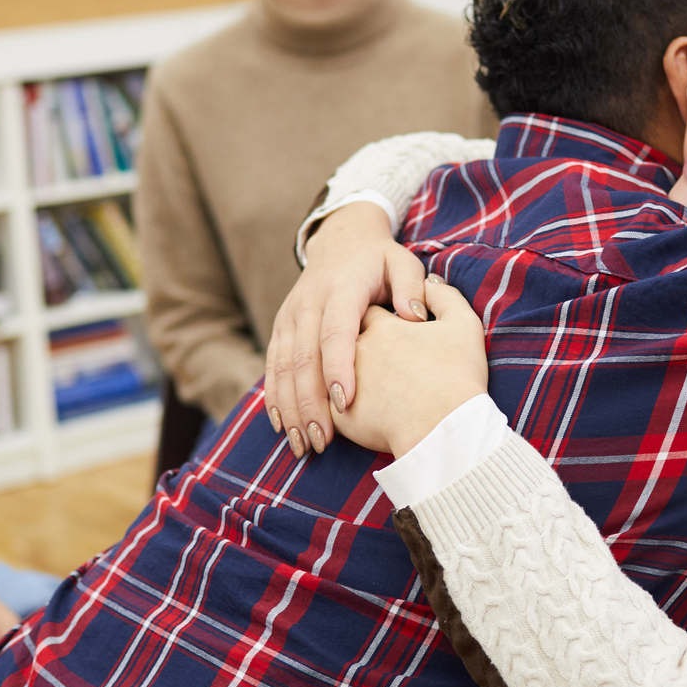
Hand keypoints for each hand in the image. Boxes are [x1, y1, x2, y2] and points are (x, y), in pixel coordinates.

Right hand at [266, 202, 427, 457]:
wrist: (341, 241)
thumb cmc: (380, 260)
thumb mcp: (402, 261)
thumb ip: (411, 285)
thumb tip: (414, 316)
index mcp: (341, 290)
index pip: (335, 332)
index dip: (337, 367)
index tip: (346, 403)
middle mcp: (309, 304)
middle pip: (303, 358)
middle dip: (310, 403)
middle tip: (322, 441)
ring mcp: (290, 316)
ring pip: (282, 367)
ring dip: (291, 408)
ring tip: (304, 445)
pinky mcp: (281, 328)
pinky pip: (272, 365)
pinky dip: (275, 397)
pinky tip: (283, 427)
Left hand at [332, 276, 488, 455]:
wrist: (445, 430)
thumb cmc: (457, 377)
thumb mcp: (463, 325)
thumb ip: (444, 297)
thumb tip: (431, 284)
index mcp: (382, 326)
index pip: (366, 313)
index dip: (373, 319)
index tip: (380, 329)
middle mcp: (357, 349)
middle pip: (340, 341)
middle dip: (344, 349)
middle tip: (362, 362)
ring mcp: (343, 381)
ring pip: (327, 375)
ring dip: (330, 381)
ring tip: (348, 394)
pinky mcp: (341, 416)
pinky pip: (326, 408)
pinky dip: (327, 409)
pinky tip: (337, 416)